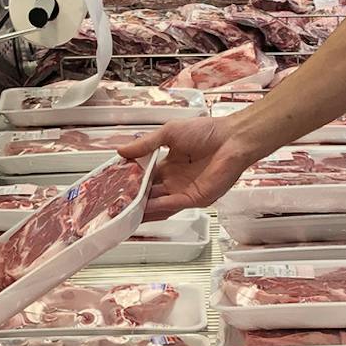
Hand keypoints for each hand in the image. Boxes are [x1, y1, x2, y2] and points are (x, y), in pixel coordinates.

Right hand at [114, 116, 261, 220]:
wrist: (233, 139)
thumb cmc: (207, 131)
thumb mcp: (169, 134)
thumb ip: (145, 145)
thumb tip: (121, 151)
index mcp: (169, 165)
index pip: (145, 178)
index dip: (130, 182)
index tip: (113, 186)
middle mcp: (175, 181)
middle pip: (149, 194)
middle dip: (132, 199)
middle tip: (113, 204)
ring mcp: (184, 191)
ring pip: (158, 204)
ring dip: (142, 209)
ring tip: (122, 213)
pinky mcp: (195, 199)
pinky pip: (172, 205)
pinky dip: (156, 209)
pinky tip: (142, 210)